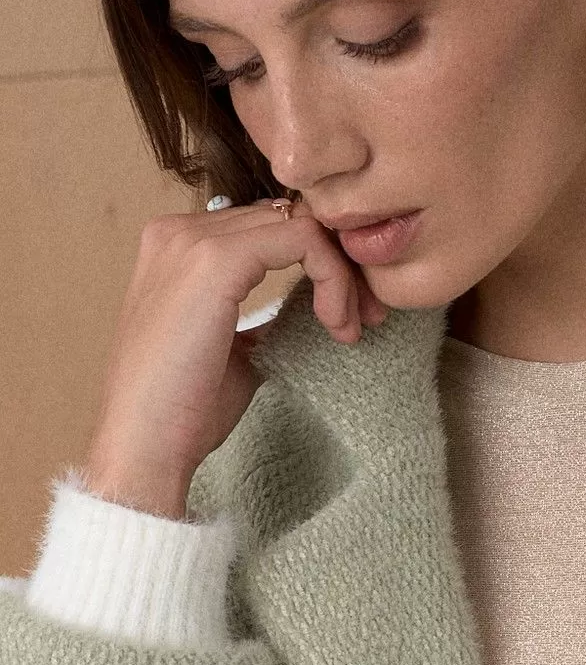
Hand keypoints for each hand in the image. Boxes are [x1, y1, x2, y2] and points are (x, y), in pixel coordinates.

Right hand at [82, 195, 390, 517]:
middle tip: (361, 320)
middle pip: (286, 219)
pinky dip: (332, 277)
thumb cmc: (183, 410)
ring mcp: (193, 240)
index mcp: (177, 247)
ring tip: (350, 326)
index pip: (267, 227)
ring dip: (340, 274)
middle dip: (337, 266)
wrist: (145, 446)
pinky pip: (302, 239)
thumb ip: (260, 314)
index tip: (346, 316)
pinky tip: (336, 323)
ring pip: (300, 225)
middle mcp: (180, 231)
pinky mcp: (215, 260)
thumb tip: (304, 303)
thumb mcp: (232, 347)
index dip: (316, 263)